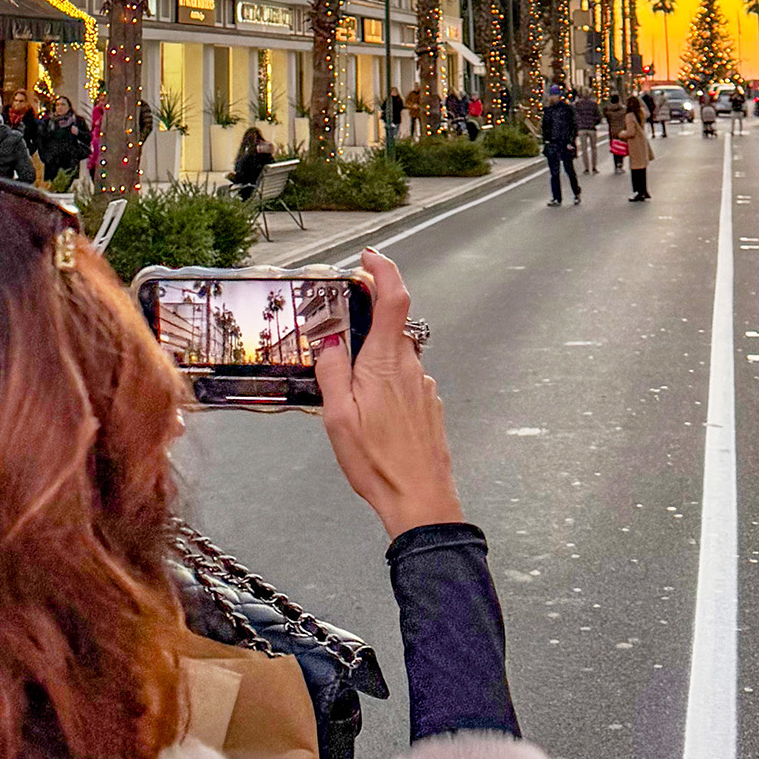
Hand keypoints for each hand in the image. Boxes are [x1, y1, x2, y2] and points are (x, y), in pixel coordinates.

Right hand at [314, 250, 464, 539]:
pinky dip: (386, 382)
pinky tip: (372, 412)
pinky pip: (405, 379)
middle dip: (366, 321)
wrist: (421, 499)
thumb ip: (332, 372)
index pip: (394, 298)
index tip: (369, 259)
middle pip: (392, 326)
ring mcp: (424, 386)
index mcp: (386, 362)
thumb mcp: (338, 417)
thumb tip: (329, 343)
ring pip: (397, 356)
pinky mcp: (429, 405)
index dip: (384, 270)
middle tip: (339, 333)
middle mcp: (411, 367)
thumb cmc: (379, 463)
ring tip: (350, 388)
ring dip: (374, 358)